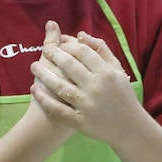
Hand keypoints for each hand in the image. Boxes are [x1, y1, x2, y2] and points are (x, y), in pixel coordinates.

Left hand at [31, 24, 140, 146]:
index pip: (82, 52)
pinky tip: (34, 89)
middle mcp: (96, 88)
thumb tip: (80, 34)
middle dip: (52, 55)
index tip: (59, 44)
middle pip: (69, 65)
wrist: (128, 127)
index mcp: (106, 73)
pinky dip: (44, 99)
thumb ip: (101, 50)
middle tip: (43, 51)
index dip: (67, 45)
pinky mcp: (79, 121)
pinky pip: (57, 109)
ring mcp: (86, 105)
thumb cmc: (121, 95)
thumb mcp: (117, 70)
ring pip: (59, 86)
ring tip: (33, 66)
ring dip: (43, 75)